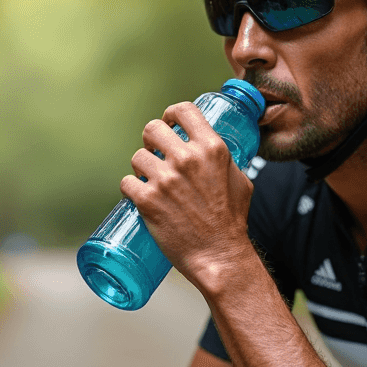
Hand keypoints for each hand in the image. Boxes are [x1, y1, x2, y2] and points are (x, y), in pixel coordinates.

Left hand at [120, 102, 255, 292]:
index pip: (183, 110)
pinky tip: (138, 195)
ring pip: (137, 157)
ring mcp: (165, 179)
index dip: (171, 115)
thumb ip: (224, 160)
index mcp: (212, 149)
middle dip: (151, 141)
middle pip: (153, 128)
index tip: (168, 124)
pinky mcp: (147, 200)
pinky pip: (127, 182)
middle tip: (155, 155)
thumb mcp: (239, 180)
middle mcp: (188, 159)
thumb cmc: (231, 221)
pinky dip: (130, 189)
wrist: (219, 255)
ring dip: (141, 168)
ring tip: (150, 181)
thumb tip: (212, 150)